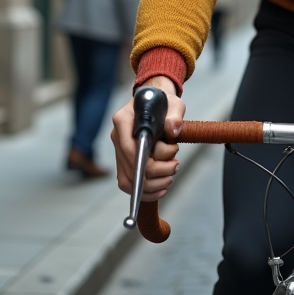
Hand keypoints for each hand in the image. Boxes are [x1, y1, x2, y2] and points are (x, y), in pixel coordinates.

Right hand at [110, 76, 186, 201]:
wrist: (155, 103)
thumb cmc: (163, 103)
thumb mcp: (174, 105)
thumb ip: (174, 117)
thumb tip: (173, 131)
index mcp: (124, 120)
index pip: (129, 148)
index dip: (146, 163)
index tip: (168, 166)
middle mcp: (118, 137)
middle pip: (131, 168)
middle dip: (157, 173)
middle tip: (176, 165)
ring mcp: (119, 151)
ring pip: (128, 181)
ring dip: (153, 185)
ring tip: (171, 175)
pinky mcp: (124, 162)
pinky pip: (129, 184)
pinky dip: (146, 191)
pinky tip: (163, 187)